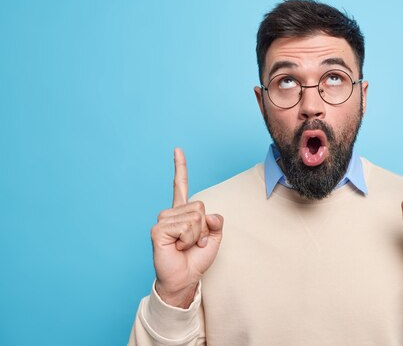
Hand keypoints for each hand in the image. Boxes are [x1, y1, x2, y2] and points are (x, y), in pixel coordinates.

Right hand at [151, 148, 223, 307]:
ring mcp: (163, 220)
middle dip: (204, 227)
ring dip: (197, 235)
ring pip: (195, 217)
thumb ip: (216, 222)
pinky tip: (178, 247)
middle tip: (194, 242)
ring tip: (186, 246)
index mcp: (182, 211)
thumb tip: (209, 215)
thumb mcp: (214, 237)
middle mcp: (171, 213)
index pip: (180, 185)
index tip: (177, 149)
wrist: (184, 279)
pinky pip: (186, 227)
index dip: (180, 167)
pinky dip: (189, 239)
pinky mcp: (158, 230)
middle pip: (200, 206)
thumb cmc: (196, 258)